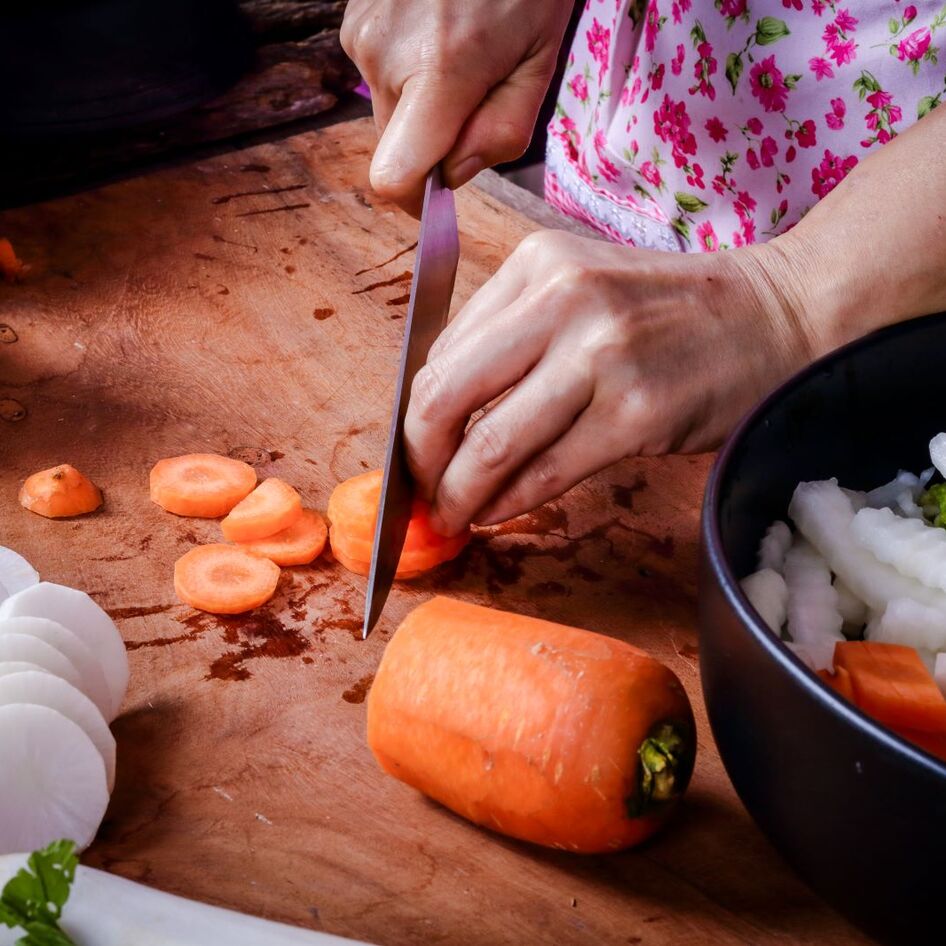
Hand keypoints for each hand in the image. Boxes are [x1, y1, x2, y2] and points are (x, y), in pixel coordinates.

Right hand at [340, 0, 571, 214]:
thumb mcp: (540, 62)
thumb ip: (500, 134)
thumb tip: (452, 175)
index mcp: (440, 71)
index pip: (395, 178)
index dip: (418, 202)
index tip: (442, 198)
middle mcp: (385, 56)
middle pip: (396, 149)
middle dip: (435, 144)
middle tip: (478, 93)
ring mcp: (361, 34)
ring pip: (389, 113)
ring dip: (424, 105)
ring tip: (462, 49)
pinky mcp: (352, 21)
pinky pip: (380, 77)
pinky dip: (410, 73)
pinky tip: (439, 31)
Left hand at [404, 230, 818, 534]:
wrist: (774, 316)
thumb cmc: (670, 313)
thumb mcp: (582, 290)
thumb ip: (511, 337)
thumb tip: (440, 419)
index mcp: (537, 265)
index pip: (440, 352)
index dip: (416, 414)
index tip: (417, 452)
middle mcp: (562, 301)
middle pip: (444, 395)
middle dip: (419, 460)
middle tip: (421, 493)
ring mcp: (601, 356)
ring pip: (490, 443)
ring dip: (458, 494)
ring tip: (452, 516)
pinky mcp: (637, 413)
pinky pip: (546, 472)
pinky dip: (509, 503)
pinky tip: (495, 515)